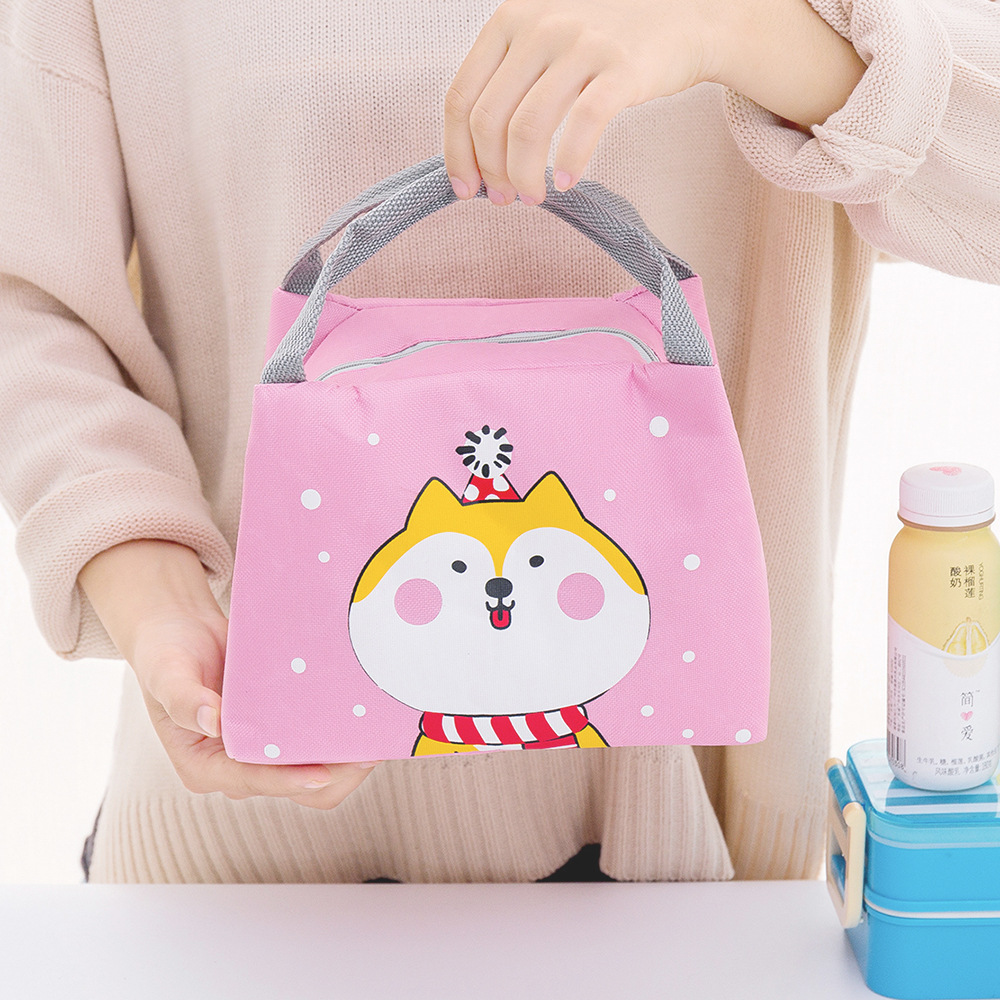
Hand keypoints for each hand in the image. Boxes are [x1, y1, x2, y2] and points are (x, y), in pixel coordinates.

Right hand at [79, 539, 377, 807]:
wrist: (181, 630)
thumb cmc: (166, 654)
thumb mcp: (166, 672)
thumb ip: (184, 699)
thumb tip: (211, 721)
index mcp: (204, 766)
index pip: (251, 780)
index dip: (286, 780)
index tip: (321, 773)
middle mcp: (236, 767)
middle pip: (295, 787)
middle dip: (334, 775)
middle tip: (369, 749)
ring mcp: (262, 752)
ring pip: (315, 771)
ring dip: (346, 759)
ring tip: (376, 735)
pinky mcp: (281, 732)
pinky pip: (316, 743)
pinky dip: (340, 735)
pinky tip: (365, 718)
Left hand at [443, 0, 865, 203]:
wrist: (686, 16)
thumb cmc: (607, 43)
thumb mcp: (546, 40)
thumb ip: (511, 79)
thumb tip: (475, 153)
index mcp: (510, 20)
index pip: (461, 98)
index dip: (457, 153)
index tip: (467, 188)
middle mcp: (539, 25)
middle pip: (488, 119)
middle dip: (490, 172)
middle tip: (505, 200)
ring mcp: (581, 43)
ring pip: (527, 128)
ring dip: (523, 176)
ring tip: (534, 197)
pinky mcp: (622, 67)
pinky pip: (581, 124)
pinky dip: (568, 162)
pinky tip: (567, 183)